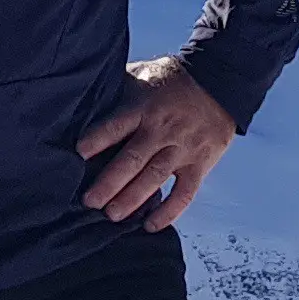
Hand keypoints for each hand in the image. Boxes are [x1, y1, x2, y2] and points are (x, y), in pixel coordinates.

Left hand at [73, 55, 236, 230]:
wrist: (220, 81)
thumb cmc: (172, 81)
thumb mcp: (143, 74)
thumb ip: (118, 89)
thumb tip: (86, 96)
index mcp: (144, 107)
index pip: (116, 126)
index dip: (96, 140)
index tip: (78, 155)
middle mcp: (162, 130)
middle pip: (132, 159)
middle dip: (109, 183)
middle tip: (90, 201)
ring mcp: (183, 148)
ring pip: (154, 178)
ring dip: (132, 199)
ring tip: (112, 215)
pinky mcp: (200, 164)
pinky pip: (184, 193)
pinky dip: (169, 211)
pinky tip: (150, 225)